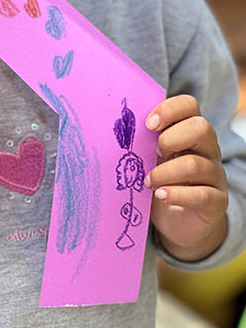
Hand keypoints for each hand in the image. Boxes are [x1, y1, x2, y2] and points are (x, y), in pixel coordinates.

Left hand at [146, 94, 228, 260]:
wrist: (177, 221)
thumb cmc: (158, 181)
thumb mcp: (147, 159)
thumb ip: (138, 142)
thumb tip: (110, 128)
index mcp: (189, 132)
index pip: (190, 106)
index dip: (169, 109)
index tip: (147, 124)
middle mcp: (207, 150)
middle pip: (201, 128)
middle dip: (170, 138)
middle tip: (153, 153)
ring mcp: (215, 175)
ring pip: (196, 165)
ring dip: (164, 173)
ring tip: (147, 182)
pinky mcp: (217, 201)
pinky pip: (203, 195)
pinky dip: (178, 195)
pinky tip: (162, 196)